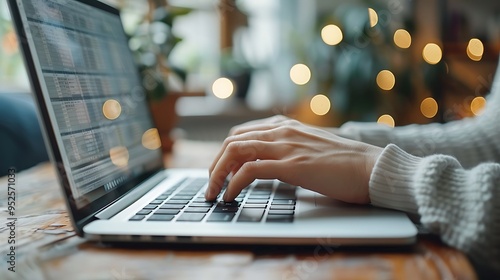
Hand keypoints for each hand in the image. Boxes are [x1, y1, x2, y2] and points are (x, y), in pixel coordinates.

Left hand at [205, 116, 382, 203]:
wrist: (370, 167)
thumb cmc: (344, 163)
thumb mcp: (310, 148)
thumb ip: (288, 149)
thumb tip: (268, 164)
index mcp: (286, 126)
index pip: (242, 133)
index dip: (225, 152)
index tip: (220, 170)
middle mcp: (282, 131)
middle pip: (233, 140)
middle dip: (216, 163)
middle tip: (211, 183)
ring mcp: (286, 147)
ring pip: (236, 151)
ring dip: (218, 173)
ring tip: (213, 191)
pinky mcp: (291, 166)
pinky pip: (250, 171)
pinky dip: (233, 183)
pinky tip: (230, 195)